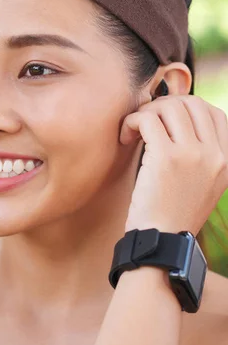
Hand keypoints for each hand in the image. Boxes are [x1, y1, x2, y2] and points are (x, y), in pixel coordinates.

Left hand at [120, 95, 227, 234]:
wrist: (162, 241)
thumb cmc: (172, 214)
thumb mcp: (203, 185)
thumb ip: (202, 156)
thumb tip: (180, 122)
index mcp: (225, 160)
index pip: (214, 113)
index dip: (187, 108)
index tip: (167, 120)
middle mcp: (214, 155)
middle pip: (191, 103)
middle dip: (164, 105)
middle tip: (147, 122)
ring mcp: (192, 154)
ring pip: (168, 107)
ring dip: (146, 113)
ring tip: (134, 131)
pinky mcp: (165, 158)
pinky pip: (147, 120)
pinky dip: (132, 122)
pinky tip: (126, 137)